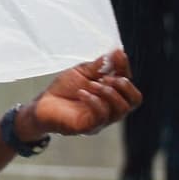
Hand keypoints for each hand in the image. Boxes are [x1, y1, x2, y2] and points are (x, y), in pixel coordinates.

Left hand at [17, 49, 140, 139]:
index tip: (118, 55)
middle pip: (135, 101)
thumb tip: (118, 52)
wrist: (43, 105)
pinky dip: (94, 101)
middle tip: (106, 77)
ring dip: (109, 93)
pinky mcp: (90, 127)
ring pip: (121, 110)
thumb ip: (100, 65)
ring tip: (92, 84)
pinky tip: (82, 93)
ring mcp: (102, 120)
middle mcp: (110, 108)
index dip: (126, 69)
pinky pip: (102, 116)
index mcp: (111, 94)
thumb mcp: (83, 72)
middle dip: (124, 85)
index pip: (129, 84)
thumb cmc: (63, 89)